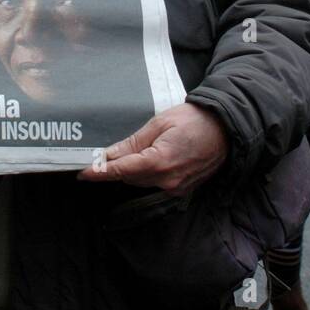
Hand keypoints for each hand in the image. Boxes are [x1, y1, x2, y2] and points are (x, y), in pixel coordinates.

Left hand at [77, 102, 228, 195]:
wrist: (226, 128)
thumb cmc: (194, 120)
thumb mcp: (159, 124)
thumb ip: (133, 143)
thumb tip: (109, 155)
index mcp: (159, 162)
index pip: (121, 171)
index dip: (99, 173)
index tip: (82, 174)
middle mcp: (167, 181)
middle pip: (130, 178)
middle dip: (116, 168)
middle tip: (103, 156)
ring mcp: (177, 188)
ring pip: (142, 182)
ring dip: (132, 170)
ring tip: (132, 152)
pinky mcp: (183, 189)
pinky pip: (156, 184)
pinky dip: (148, 174)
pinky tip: (150, 158)